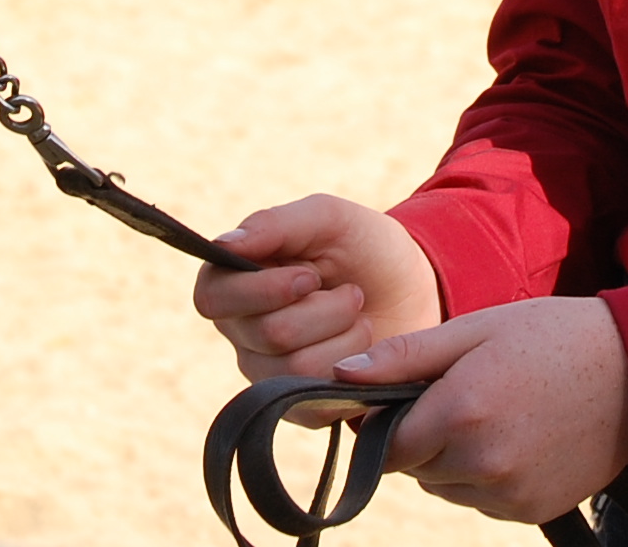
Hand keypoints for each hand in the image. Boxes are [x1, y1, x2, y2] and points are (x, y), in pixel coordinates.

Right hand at [192, 194, 443, 381]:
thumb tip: (225, 245)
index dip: (263, 290)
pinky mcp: (300, 407)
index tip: (309, 275)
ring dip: (344, 335)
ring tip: (359, 317)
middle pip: (268, 333)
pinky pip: (316, 400)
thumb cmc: (362, 247)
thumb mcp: (325, 219)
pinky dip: (352, 365)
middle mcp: (241, 332)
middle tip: (352, 292)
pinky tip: (363, 348)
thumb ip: (274, 225)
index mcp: (233, 282)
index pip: (213, 298)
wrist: (414, 292)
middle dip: (325, 308)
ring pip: (295, 368)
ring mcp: (268, 374)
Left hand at [338, 297, 627, 525]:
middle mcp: (482, 463)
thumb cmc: (548, 337)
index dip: (388, 423)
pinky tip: (516, 437)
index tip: (407, 398)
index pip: (387, 446)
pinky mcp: (532, 511)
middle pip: (415, 469)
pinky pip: (482, 501)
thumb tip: (340, 375)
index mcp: (459, 412)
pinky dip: (486, 476)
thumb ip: (403, 357)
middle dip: (423, 437)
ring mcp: (510, 494)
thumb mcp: (473, 331)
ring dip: (453, 460)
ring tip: (493, 412)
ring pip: (447, 488)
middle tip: (462, 394)